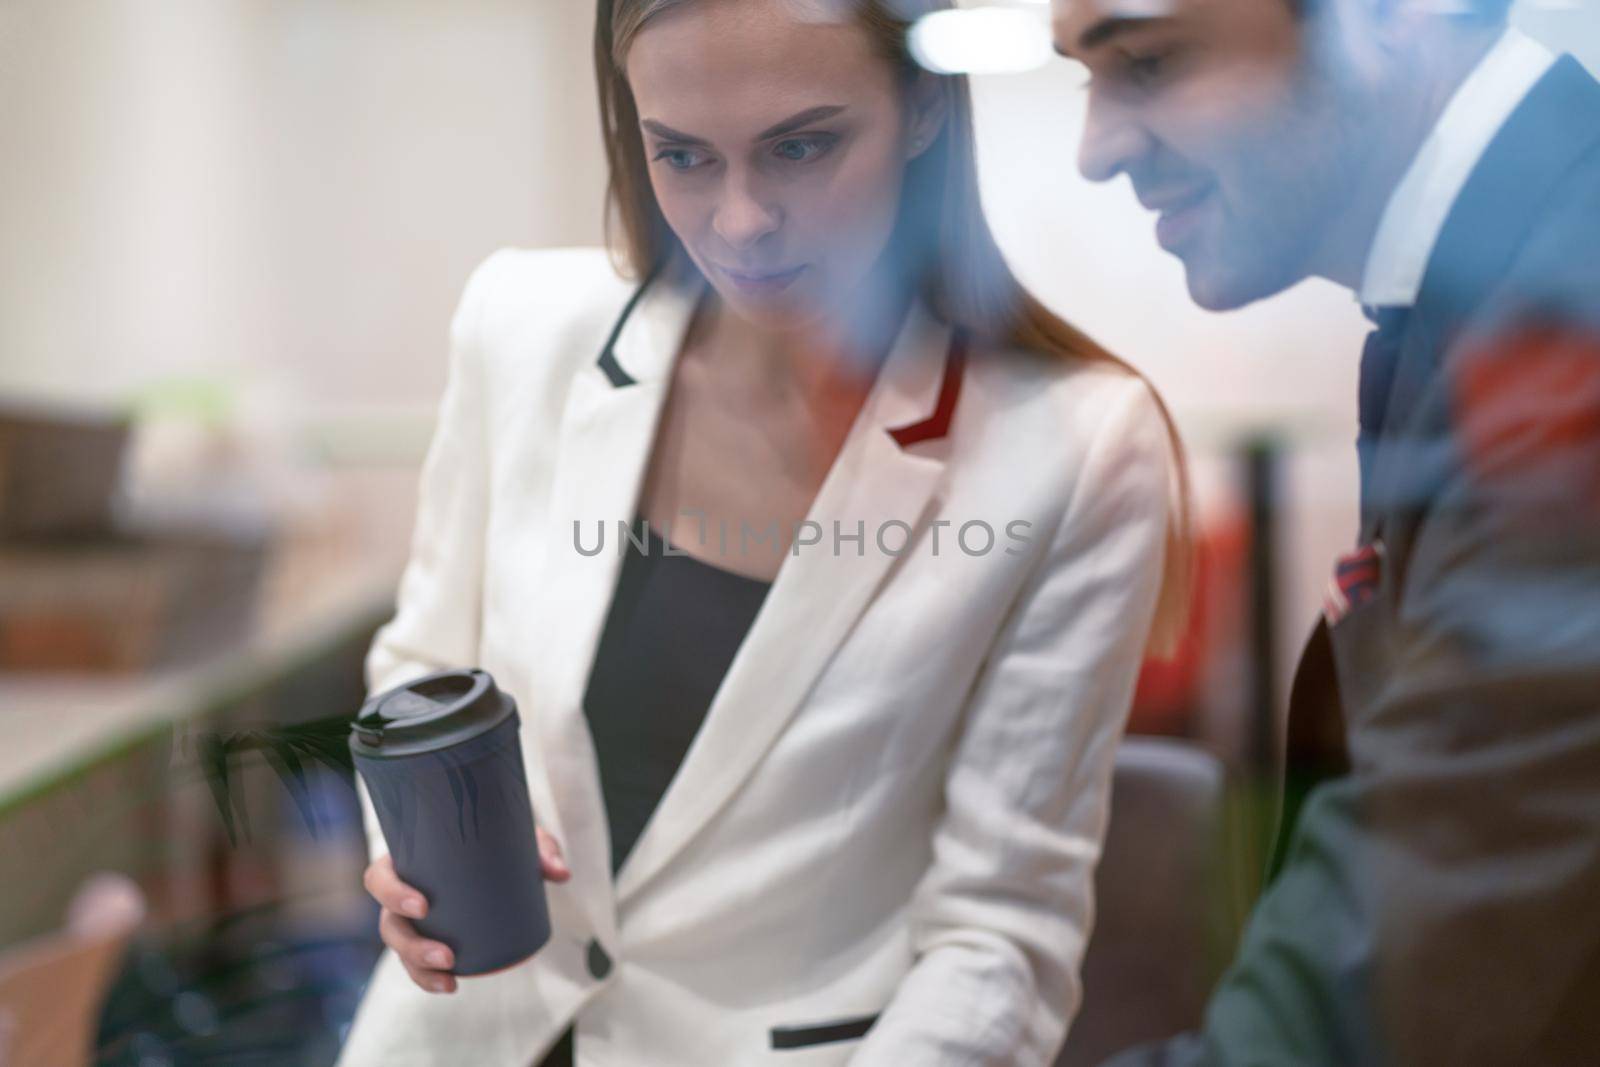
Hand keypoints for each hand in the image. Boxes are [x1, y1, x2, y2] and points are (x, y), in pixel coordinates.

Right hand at [363, 830, 569, 993]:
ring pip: (401, 949)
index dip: (392, 893)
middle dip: (412, 945)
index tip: (424, 904)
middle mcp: (402, 891)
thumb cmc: (493, 836)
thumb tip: (561, 874)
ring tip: (450, 977)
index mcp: (407, 859)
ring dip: (419, 968)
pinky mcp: (429, 935)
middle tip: (448, 955)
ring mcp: (412, 918)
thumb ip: (540, 849)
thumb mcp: (516, 836)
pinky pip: (419, 961)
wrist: (496, 846)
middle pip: (388, 923)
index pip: (380, 877)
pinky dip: (430, 977)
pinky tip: (451, 985)